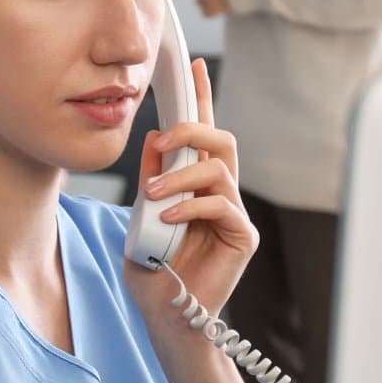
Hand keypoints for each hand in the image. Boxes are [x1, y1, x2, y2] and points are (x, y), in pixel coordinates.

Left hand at [124, 58, 256, 325]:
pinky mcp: (242, 237)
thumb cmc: (152, 270)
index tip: (193, 64)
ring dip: (182, 172)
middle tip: (162, 139)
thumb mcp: (139, 217)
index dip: (200, 97)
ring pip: (220, 166)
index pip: (202, 131)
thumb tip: (154, 140)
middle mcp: (220, 192)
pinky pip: (223, 203)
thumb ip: (150, 180)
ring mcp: (233, 214)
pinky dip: (191, 205)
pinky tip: (168, 218)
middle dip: (191, 128)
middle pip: (219, 139)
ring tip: (154, 192)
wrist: (165, 317)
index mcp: (195, 183)